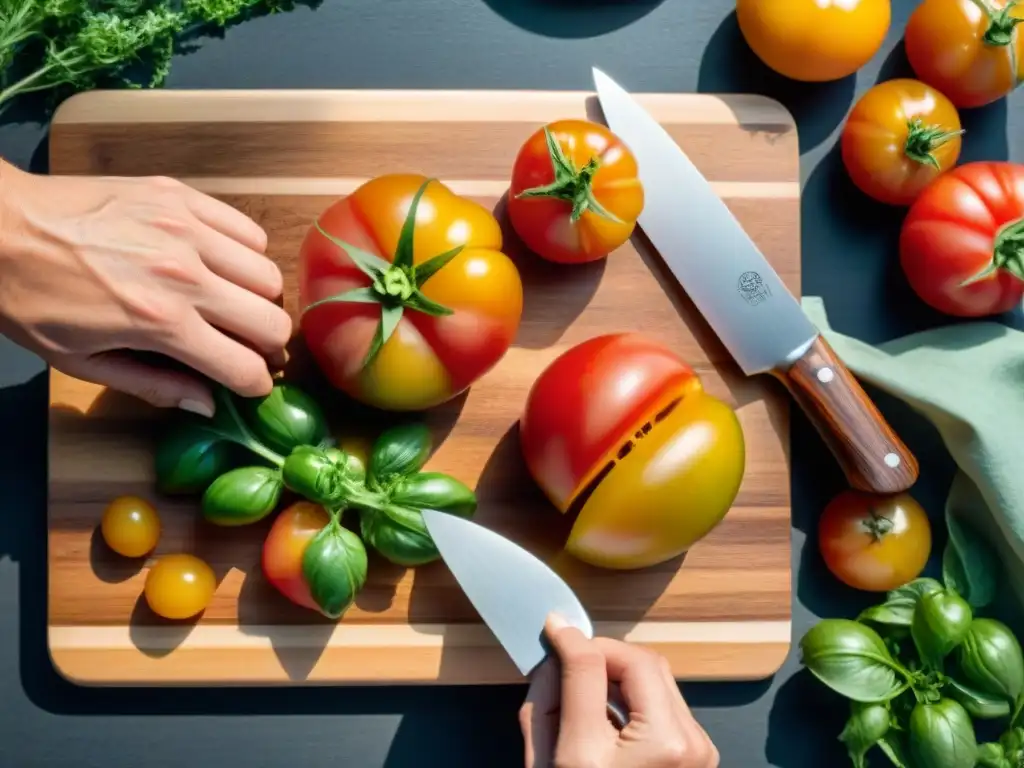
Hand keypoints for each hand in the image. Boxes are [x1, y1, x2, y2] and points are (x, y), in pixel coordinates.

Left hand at [0, 162, 290, 415]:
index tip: (249, 385)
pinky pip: (248, 231)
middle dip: (266, 345)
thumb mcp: (81, 361)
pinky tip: (221, 264)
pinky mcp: (181, 196)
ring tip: (231, 303)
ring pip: (268, 276)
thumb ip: (154, 385)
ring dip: (258, 299)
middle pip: (272, 322)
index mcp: (159, 322)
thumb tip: (207, 404)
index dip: (254, 385)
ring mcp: (187, 229)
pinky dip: (247, 254)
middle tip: (244, 346)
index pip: (244, 366)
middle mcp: (185, 274)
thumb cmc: (30, 298)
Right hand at [520, 614, 718, 767]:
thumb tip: (554, 655)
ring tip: (589, 690)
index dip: (570, 639)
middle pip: (640, 661)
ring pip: (659, 677)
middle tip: (571, 660)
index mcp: (634, 752)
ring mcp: (699, 752)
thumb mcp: (549, 765)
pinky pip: (669, 703)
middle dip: (602, 653)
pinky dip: (638, 695)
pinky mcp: (703, 756)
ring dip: (621, 672)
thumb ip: (546, 704)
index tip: (553, 627)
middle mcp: (678, 747)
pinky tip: (612, 714)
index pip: (594, 667)